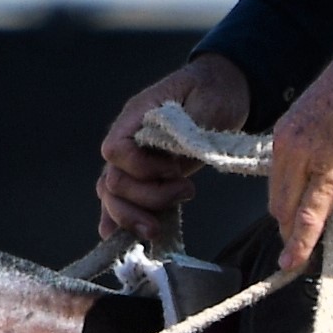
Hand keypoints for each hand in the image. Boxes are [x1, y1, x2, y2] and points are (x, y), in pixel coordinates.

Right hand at [95, 50, 250, 241]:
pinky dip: (123, 223)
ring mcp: (133, 161)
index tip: (175, 168)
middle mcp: (127, 141)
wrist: (220, 92)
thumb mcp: (207, 103)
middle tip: (186, 191)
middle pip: (112, 182)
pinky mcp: (144, 178)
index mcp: (136, 117)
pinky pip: (121, 202)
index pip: (116, 150)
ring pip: (112, 197)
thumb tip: (173, 159)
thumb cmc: (213, 92)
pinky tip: (130, 241)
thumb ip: (186, 130)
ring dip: (134, 217)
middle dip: (147, 197)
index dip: (142, 168)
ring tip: (160, 228)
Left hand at [266, 69, 332, 272]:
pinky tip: (298, 259)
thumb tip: (330, 174)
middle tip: (302, 248)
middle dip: (289, 227)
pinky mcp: (329, 172)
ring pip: (289, 211)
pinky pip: (310, 214)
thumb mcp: (326, 119)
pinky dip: (303, 240)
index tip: (299, 222)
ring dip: (295, 239)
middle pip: (278, 201)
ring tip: (301, 259)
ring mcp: (304, 160)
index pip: (278, 183)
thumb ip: (319, 148)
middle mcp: (286, 147)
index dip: (288, 207)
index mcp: (285, 134)